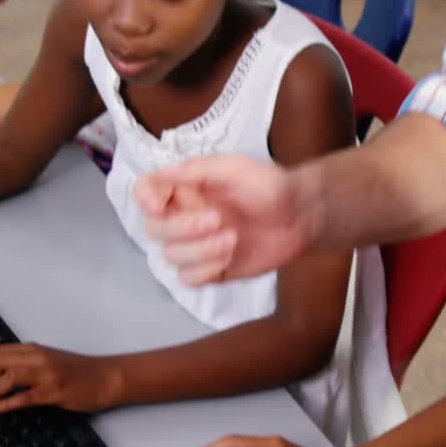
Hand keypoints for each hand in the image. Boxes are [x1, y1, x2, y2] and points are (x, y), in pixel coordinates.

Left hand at [0, 344, 120, 413]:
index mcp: (36, 349)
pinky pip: (24, 397)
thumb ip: (29, 362)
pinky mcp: (55, 391)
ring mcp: (47, 374)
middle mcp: (39, 358)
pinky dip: (6, 404)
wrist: (107, 377)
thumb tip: (3, 373)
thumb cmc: (82, 371)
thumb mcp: (51, 359)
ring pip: (8, 377)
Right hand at [134, 155, 310, 285]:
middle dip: (182, 228)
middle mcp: (185, 217)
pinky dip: (205, 270)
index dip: (144, 199)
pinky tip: (229, 258)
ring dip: (200, 250)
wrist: (301, 218)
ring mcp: (196, 246)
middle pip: (154, 230)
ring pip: (170, 257)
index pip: (146, 192)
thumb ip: (198, 170)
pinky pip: (188, 278)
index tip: (160, 206)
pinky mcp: (211, 270)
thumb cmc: (271, 187)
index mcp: (186, 189)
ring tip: (233, 238)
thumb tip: (163, 173)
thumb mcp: (236, 168)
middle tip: (218, 220)